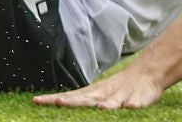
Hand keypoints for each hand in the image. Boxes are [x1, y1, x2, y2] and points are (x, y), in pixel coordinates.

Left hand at [34, 69, 164, 109]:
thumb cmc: (117, 88)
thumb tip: (58, 102)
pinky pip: (136, 102)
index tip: (37, 101)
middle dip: (73, 101)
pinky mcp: (138, 98)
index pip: (69, 97)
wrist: (145, 74)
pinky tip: (130, 106)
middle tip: (59, 103)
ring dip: (107, 104)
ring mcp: (121, 95)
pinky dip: (133, 104)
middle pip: (86, 99)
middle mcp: (104, 94)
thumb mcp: (98, 95)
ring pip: (113, 100)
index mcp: (92, 93)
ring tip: (100, 108)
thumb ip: (81, 99)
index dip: (53, 100)